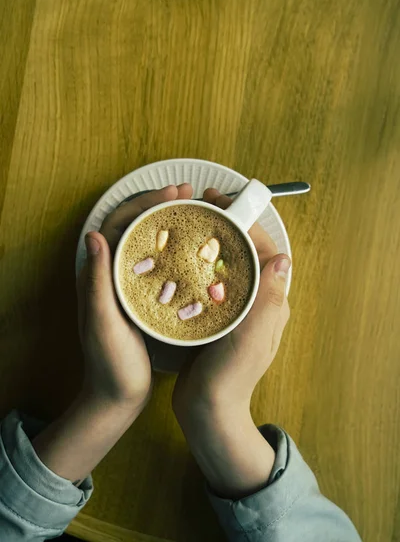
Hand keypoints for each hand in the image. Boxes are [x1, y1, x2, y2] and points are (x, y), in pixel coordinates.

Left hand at [77, 184, 192, 413]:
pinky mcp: (142, 297)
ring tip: (194, 212)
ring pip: (148, 242)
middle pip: (135, 227)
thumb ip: (96, 281)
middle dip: (159, 205)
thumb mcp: (102, 321)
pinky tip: (194, 249)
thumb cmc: (109, 362)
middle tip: (188, 193)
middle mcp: (112, 274)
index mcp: (99, 275)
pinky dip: (175, 248)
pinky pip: (158, 263)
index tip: (172, 193)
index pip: (119, 224)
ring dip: (168, 223)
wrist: (116, 395)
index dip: (144, 204)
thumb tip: (92, 235)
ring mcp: (128, 285)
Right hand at [172, 189, 289, 497]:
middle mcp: (257, 301)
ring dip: (210, 241)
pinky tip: (178, 258)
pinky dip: (199, 263)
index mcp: (270, 302)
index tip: (219, 201)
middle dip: (225, 225)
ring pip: (227, 263)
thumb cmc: (230, 377)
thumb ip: (268, 299)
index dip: (243, 221)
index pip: (263, 249)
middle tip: (199, 207)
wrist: (208, 412)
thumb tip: (284, 258)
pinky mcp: (217, 317)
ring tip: (187, 224)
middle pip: (245, 251)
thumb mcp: (251, 338)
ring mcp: (236, 309)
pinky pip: (211, 281)